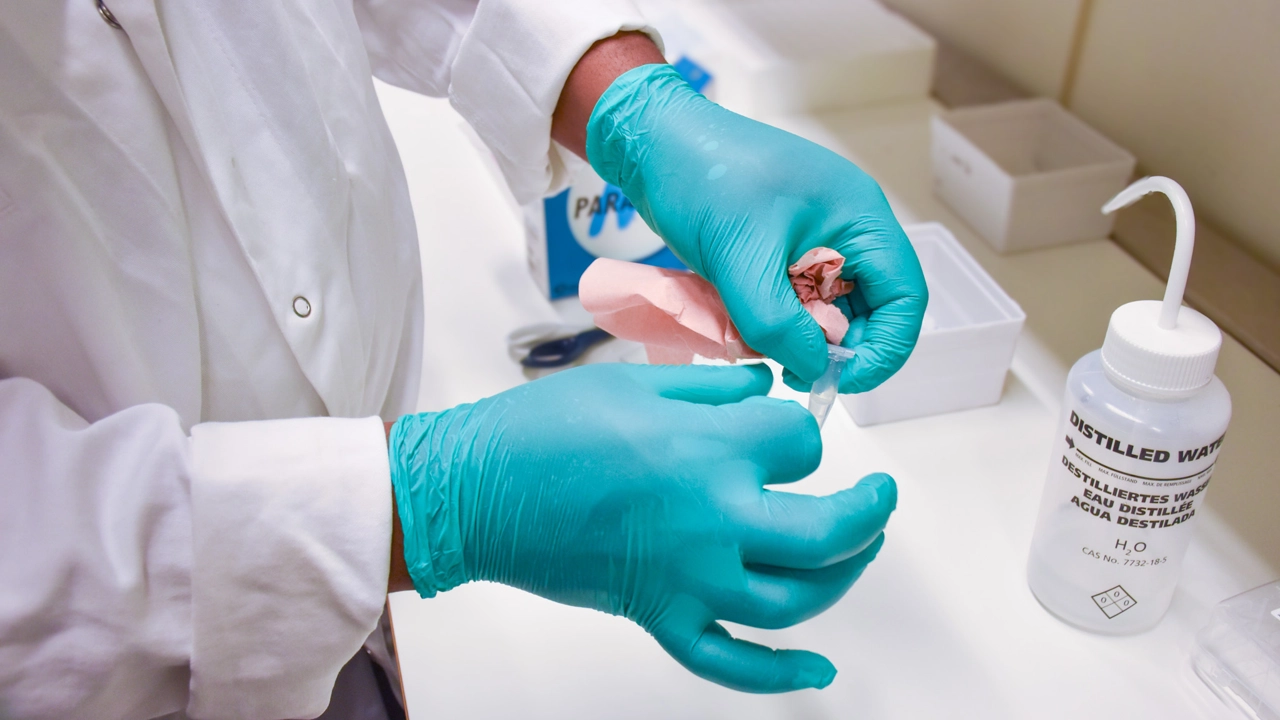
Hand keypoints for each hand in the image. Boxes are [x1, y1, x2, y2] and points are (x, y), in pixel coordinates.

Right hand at [389, 363, 895, 692]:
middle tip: (882, 498)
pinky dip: (779, 672)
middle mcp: (712, 518)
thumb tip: (764, 389)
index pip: (800, 441)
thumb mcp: (636, 380)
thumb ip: (714, 385)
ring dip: (842, 578)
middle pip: (828, 531)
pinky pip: (730, 662)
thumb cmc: (543, 430)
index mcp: (708, 449)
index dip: (798, 429)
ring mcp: (689, 578)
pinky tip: (819, 666)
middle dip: (870, 512)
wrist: (477, 489)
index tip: (780, 426)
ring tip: (859, 552)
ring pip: (796, 599)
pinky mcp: (660, 616)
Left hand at [586, 64, 927, 391]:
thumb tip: (815, 370)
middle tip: (793, 372)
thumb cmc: (701, 178)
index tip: (841, 379)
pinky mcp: (784, 249)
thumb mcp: (741, 260)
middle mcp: (849, 229)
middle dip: (838, 348)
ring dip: (805, 338)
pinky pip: (799, 300)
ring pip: (832, 310)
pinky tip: (748, 326)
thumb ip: (780, 325)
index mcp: (861, 218)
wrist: (654, 143)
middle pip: (873, 309)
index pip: (906, 298)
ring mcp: (817, 239)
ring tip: (763, 345)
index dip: (884, 349)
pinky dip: (780, 321)